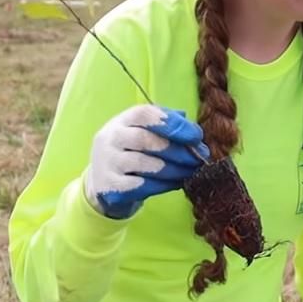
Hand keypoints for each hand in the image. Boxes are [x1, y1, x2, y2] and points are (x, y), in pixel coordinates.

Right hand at [85, 105, 208, 218]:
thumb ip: (169, 126)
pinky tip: (176, 183)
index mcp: (122, 120)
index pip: (145, 114)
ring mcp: (108, 163)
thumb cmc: (133, 151)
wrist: (104, 180)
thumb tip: (194, 132)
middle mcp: (111, 138)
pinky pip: (140, 185)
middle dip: (177, 150)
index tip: (196, 136)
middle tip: (198, 158)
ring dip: (173, 169)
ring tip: (190, 172)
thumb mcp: (145, 132)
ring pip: (144, 164)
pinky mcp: (111, 187)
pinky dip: (162, 185)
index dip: (173, 124)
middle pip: (145, 140)